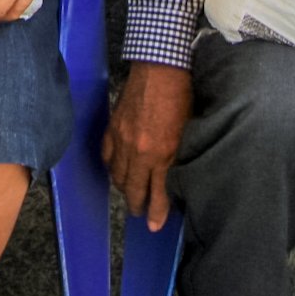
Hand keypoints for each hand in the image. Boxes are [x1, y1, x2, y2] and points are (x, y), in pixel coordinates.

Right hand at [101, 62, 192, 230]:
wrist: (159, 69)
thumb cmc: (180, 98)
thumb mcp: (187, 133)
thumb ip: (178, 157)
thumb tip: (175, 176)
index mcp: (163, 154)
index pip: (157, 194)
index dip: (155, 213)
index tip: (153, 225)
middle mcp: (140, 152)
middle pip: (134, 189)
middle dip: (137, 205)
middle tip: (139, 212)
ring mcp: (123, 140)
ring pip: (118, 176)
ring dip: (123, 188)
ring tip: (129, 192)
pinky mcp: (112, 128)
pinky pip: (106, 156)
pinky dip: (111, 167)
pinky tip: (116, 170)